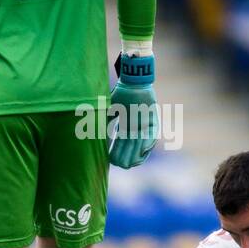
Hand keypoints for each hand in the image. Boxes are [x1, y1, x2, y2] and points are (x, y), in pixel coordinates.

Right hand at [108, 53, 158, 168]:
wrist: (133, 81)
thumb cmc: (121, 94)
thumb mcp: (110, 111)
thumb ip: (105, 123)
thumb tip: (94, 135)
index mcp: (125, 126)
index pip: (120, 143)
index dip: (116, 152)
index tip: (111, 160)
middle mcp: (135, 128)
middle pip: (131, 146)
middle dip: (125, 156)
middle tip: (121, 166)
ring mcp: (145, 124)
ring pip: (141, 143)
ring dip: (136, 153)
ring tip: (131, 164)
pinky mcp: (153, 119)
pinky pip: (153, 134)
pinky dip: (149, 142)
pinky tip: (144, 152)